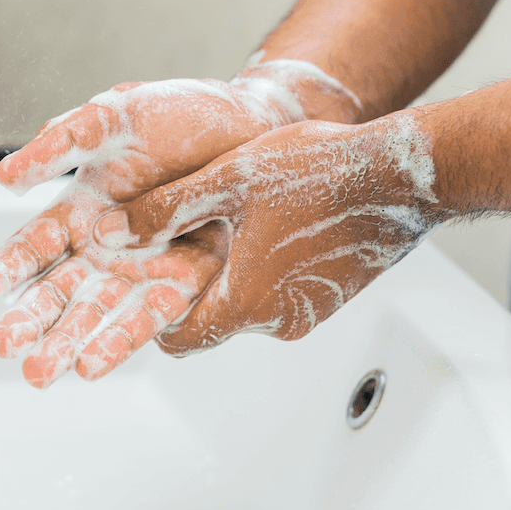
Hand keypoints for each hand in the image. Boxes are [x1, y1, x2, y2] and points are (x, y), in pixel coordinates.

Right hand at [0, 56, 363, 386]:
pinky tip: (95, 364)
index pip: (30, 248)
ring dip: (67, 343)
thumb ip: (62, 142)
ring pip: (95, 314)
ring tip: (40, 373)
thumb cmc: (179, 115)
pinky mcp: (183, 281)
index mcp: (80, 208)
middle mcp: (104, 247)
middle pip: (56, 291)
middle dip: (27, 320)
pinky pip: (149, 316)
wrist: (251, 123)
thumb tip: (6, 176)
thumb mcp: (113, 117)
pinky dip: (121, 340)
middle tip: (1, 345)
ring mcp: (141, 268)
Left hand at [92, 114, 444, 355]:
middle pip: (212, 321)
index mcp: (245, 302)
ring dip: (234, 277)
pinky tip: (273, 227)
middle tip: (185, 244)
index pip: (177, 338)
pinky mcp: (333, 299)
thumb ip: (163, 211)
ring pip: (250, 306)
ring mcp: (310, 313)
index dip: (151, 314)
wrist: (403, 176)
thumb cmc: (320, 171)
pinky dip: (269, 272)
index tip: (142, 286)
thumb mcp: (225, 180)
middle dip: (193, 288)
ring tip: (234, 225)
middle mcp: (279, 320)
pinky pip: (285, 296)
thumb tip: (107, 232)